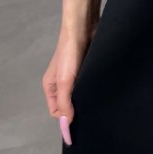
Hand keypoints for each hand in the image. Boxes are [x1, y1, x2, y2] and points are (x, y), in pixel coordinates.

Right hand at [44, 28, 94, 144]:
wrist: (84, 28)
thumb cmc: (69, 51)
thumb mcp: (65, 81)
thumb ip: (65, 103)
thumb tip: (66, 124)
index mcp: (51, 87)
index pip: (57, 113)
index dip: (66, 120)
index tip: (79, 125)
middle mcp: (62, 84)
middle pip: (69, 106)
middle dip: (78, 112)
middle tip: (91, 117)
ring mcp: (75, 77)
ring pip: (81, 97)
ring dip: (88, 101)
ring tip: (97, 104)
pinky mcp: (88, 71)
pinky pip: (90, 87)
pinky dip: (95, 91)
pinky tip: (102, 92)